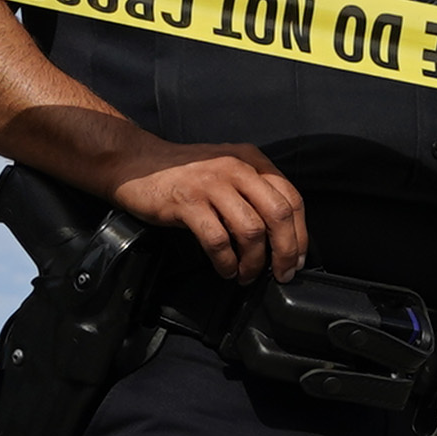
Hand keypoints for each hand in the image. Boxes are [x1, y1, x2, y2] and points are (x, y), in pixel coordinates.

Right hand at [102, 139, 306, 282]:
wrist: (136, 163)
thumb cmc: (183, 173)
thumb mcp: (226, 169)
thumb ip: (253, 191)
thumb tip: (280, 234)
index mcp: (251, 161)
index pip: (291, 198)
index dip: (299, 234)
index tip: (297, 258)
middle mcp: (236, 168)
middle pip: (278, 214)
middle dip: (285, 251)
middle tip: (281, 274)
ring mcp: (211, 184)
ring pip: (251, 230)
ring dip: (253, 262)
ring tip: (246, 274)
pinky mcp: (188, 202)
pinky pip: (218, 240)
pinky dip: (226, 261)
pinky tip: (225, 269)